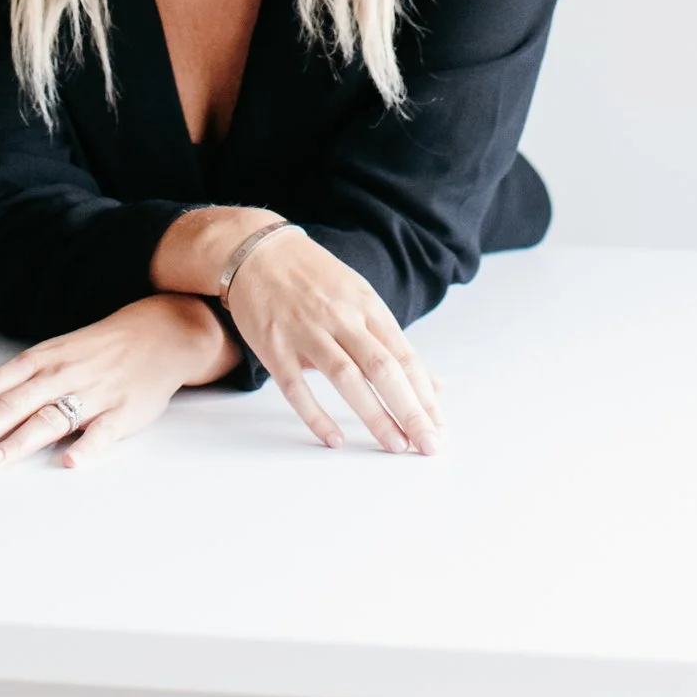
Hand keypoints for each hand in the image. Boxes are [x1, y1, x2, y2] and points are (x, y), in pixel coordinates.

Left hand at [0, 295, 232, 471]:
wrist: (159, 333)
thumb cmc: (95, 350)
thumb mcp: (51, 356)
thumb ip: (16, 385)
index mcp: (37, 360)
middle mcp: (59, 374)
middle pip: (9, 407)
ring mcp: (92, 392)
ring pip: (48, 419)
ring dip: (17, 442)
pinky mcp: (123, 411)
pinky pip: (103, 431)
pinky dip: (87, 446)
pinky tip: (70, 462)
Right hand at [223, 229, 443, 456]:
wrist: (257, 251)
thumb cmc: (315, 279)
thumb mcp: (360, 299)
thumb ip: (394, 344)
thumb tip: (434, 386)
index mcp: (367, 304)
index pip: (404, 356)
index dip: (424, 396)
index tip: (440, 429)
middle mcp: (340, 316)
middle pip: (382, 368)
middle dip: (410, 410)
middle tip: (428, 445)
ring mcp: (306, 330)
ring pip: (346, 377)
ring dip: (374, 415)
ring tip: (395, 445)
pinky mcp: (274, 345)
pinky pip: (296, 386)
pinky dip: (316, 415)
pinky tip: (335, 439)